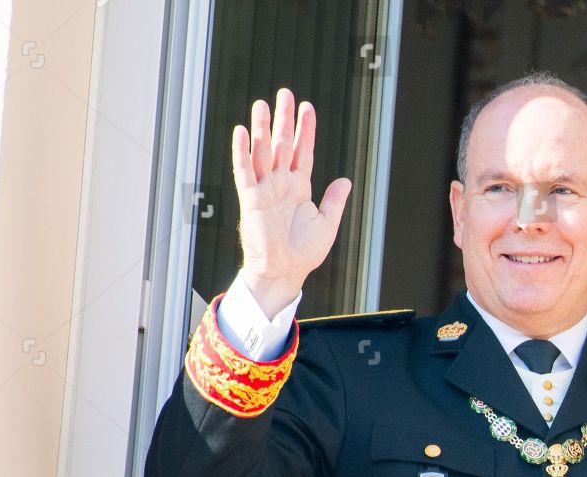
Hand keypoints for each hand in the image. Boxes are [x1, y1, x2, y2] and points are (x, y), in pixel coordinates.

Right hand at [232, 89, 352, 315]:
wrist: (284, 272)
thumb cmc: (303, 253)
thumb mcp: (327, 224)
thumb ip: (334, 201)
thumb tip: (345, 180)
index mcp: (299, 187)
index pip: (303, 151)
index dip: (306, 130)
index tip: (308, 108)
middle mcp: (281, 183)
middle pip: (283, 144)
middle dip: (284, 119)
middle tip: (285, 94)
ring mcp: (265, 189)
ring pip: (263, 152)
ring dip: (262, 128)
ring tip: (261, 105)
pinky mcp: (250, 198)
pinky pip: (244, 171)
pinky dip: (242, 152)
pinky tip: (241, 132)